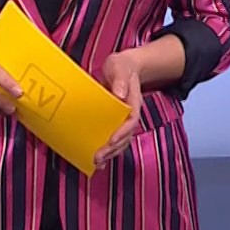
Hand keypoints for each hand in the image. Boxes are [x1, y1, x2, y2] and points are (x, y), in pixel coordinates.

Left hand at [92, 51, 144, 169]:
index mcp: (133, 101)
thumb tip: (119, 94)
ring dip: (110, 153)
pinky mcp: (115, 122)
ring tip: (97, 162)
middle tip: (98, 157)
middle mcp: (130, 114)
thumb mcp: (120, 66)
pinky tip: (98, 160)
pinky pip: (114, 139)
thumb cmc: (121, 67)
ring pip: (121, 141)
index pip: (131, 120)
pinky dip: (108, 150)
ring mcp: (123, 120)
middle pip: (126, 136)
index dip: (122, 132)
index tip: (111, 140)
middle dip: (113, 148)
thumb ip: (120, 78)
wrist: (124, 68)